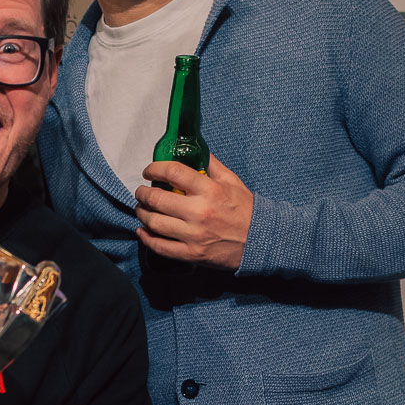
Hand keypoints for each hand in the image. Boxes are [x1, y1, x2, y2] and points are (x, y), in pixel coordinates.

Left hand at [135, 158, 252, 270]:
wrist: (262, 240)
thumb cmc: (246, 210)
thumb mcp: (232, 181)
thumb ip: (211, 165)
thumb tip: (195, 150)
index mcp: (209, 190)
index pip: (172, 172)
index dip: (154, 169)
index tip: (149, 171)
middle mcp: (199, 212)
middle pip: (157, 198)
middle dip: (143, 193)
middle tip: (141, 192)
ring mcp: (194, 235)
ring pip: (155, 222)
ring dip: (142, 214)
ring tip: (142, 209)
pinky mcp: (192, 254)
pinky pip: (161, 247)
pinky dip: (147, 238)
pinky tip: (143, 231)